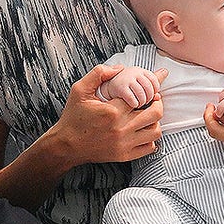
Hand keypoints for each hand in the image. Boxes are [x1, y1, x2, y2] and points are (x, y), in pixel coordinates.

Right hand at [50, 65, 167, 166]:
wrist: (66, 145)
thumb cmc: (73, 116)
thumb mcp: (79, 90)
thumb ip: (98, 74)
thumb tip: (120, 68)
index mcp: (112, 111)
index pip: (142, 95)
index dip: (152, 87)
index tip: (157, 82)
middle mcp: (121, 128)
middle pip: (155, 113)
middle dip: (157, 103)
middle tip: (153, 99)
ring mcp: (124, 144)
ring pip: (155, 131)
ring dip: (155, 121)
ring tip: (148, 115)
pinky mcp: (125, 155)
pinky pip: (149, 147)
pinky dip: (151, 139)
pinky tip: (143, 131)